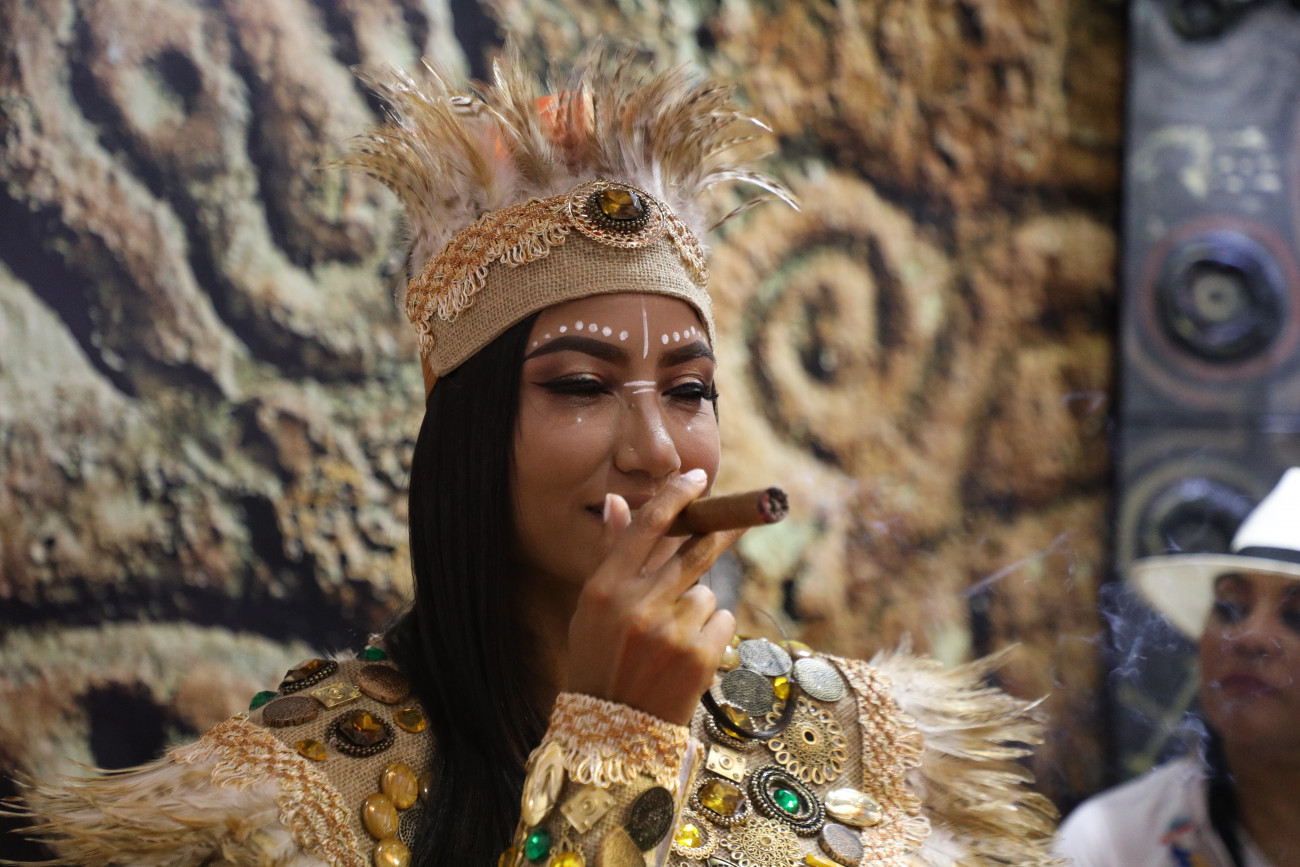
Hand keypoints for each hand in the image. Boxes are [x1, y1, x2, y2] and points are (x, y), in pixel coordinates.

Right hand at [566, 469, 744, 725]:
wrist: (612, 730)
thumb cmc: (599, 659)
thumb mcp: (592, 608)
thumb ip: (612, 554)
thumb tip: (617, 501)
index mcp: (606, 587)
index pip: (648, 525)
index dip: (677, 496)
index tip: (698, 477)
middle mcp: (638, 604)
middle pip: (695, 549)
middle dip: (722, 530)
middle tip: (744, 515)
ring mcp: (671, 631)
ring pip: (707, 592)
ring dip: (698, 606)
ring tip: (671, 637)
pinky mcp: (700, 656)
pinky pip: (722, 620)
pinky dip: (711, 632)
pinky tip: (686, 654)